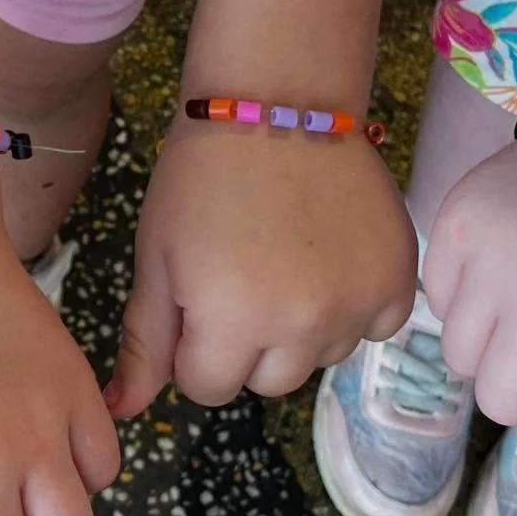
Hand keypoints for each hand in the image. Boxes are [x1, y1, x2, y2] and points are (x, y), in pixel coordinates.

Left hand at [108, 121, 414, 412]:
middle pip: (267, 383)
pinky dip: (353, 306)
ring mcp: (355, 304)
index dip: (194, 348)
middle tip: (242, 276)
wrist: (278, 105)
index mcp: (231, 320)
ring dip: (301, 328)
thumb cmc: (201, 178)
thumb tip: (119, 410)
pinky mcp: (397, 281)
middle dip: (247, 345)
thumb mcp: (156, 258)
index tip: (198, 299)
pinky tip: (328, 258)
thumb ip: (145, 343)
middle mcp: (301, 324)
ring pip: (320, 359)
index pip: (207, 390)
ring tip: (285, 259)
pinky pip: (373, 328)